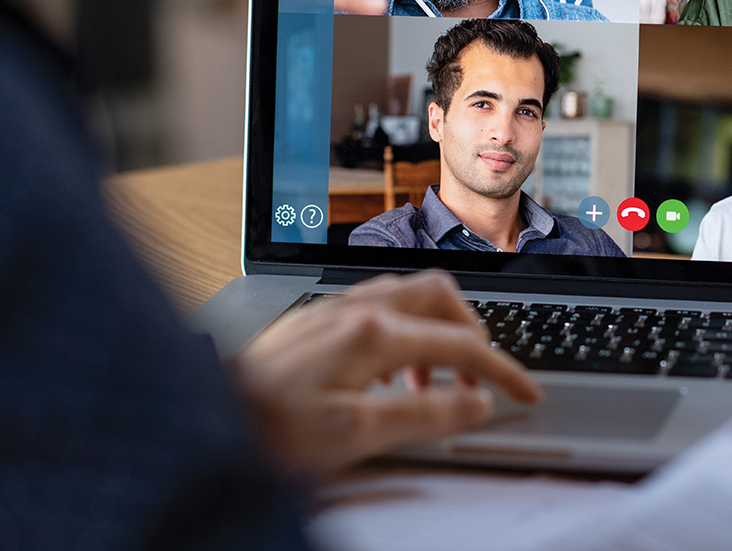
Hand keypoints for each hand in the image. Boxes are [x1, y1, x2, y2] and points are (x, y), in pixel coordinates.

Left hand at [231, 270, 539, 485]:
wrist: (206, 418)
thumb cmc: (269, 431)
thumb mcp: (356, 436)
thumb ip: (424, 414)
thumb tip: (476, 404)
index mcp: (373, 335)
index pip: (461, 344)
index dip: (502, 372)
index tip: (525, 394)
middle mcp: (355, 310)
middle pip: (441, 295)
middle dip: (473, 333)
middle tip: (482, 376)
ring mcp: (333, 310)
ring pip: (409, 296)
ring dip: (436, 332)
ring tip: (433, 383)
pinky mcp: (315, 320)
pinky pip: (379, 306)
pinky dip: (404, 332)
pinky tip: (389, 372)